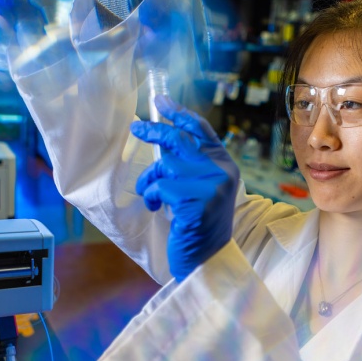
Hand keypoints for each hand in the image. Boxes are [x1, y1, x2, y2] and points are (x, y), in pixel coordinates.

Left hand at [131, 97, 238, 281]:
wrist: (207, 259)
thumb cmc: (198, 223)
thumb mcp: (200, 188)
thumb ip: (189, 164)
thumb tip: (161, 139)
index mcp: (225, 165)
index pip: (202, 130)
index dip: (179, 113)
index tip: (160, 101)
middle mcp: (222, 172)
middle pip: (180, 140)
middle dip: (155, 132)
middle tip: (136, 128)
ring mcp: (211, 187)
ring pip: (166, 166)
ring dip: (151, 179)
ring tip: (152, 194)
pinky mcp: (196, 203)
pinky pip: (162, 187)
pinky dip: (153, 197)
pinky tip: (158, 209)